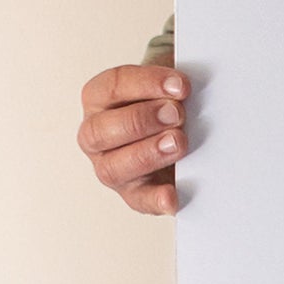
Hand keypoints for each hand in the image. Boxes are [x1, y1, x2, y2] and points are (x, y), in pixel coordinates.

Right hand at [77, 65, 189, 214]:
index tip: (181, 85)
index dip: (147, 84)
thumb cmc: (167, 99)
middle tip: (176, 114)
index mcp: (99, 99)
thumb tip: (187, 85)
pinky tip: (172, 196)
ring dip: (147, 154)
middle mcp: (96, 135)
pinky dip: (155, 200)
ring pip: (113, 168)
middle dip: (141, 120)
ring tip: (178, 143)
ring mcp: (111, 166)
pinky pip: (139, 201)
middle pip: (102, 130)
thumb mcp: (166, 83)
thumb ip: (172, 82)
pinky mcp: (134, 193)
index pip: (113, 86)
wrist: (178, 124)